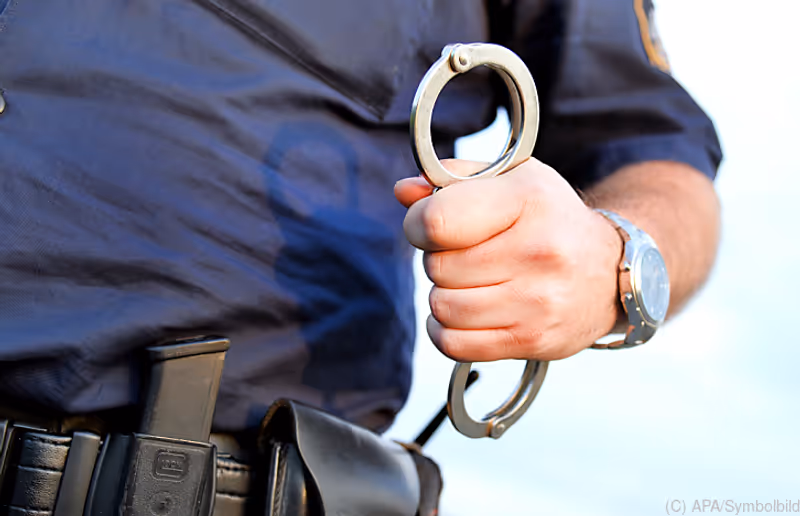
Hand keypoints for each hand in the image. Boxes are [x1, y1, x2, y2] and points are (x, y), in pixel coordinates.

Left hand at [395, 158, 622, 361]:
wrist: (609, 271)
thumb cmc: (549, 219)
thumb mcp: (511, 180)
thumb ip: (452, 179)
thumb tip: (404, 192)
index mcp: (528, 200)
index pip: (436, 222)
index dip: (418, 224)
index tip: (429, 226)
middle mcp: (538, 251)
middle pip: (437, 268)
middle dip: (438, 260)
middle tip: (466, 255)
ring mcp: (538, 301)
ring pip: (442, 307)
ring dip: (445, 295)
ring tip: (471, 282)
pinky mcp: (533, 340)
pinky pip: (454, 345)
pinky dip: (446, 330)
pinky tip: (464, 313)